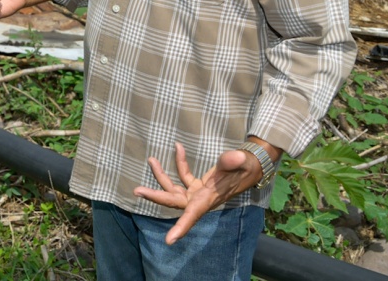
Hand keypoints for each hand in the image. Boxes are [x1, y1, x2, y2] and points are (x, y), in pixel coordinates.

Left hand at [132, 142, 262, 243]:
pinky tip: (178, 147)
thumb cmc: (247, 167)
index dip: (181, 227)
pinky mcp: (199, 185)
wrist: (251, 167)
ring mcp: (198, 192)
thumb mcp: (243, 162)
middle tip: (136, 191)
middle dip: (155, 196)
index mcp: (209, 199)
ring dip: (161, 175)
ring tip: (151, 159)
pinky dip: (180, 162)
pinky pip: (184, 175)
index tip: (169, 240)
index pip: (193, 215)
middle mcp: (201, 199)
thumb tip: (234, 156)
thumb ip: (235, 160)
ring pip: (174, 188)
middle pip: (174, 201)